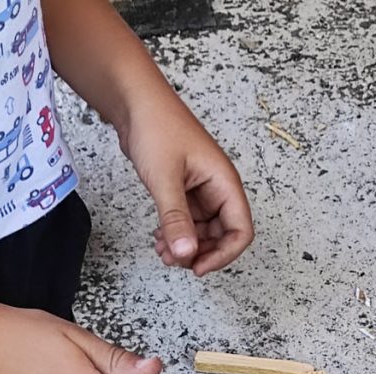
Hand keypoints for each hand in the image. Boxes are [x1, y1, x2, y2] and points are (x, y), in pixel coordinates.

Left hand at [122, 98, 253, 275]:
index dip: (223, 255)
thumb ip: (176, 219)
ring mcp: (200, 191)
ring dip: (184, 247)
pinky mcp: (184, 191)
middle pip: (222, 237)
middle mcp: (217, 189)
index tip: (197, 267)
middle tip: (173, 259)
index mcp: (224, 183)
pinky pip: (187, 223)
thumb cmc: (157, 127)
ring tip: (162, 250)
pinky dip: (175, 235)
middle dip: (199, 253)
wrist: (135, 103)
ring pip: (202, 233)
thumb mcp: (165, 179)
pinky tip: (159, 238)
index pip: (240, 231)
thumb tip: (187, 253)